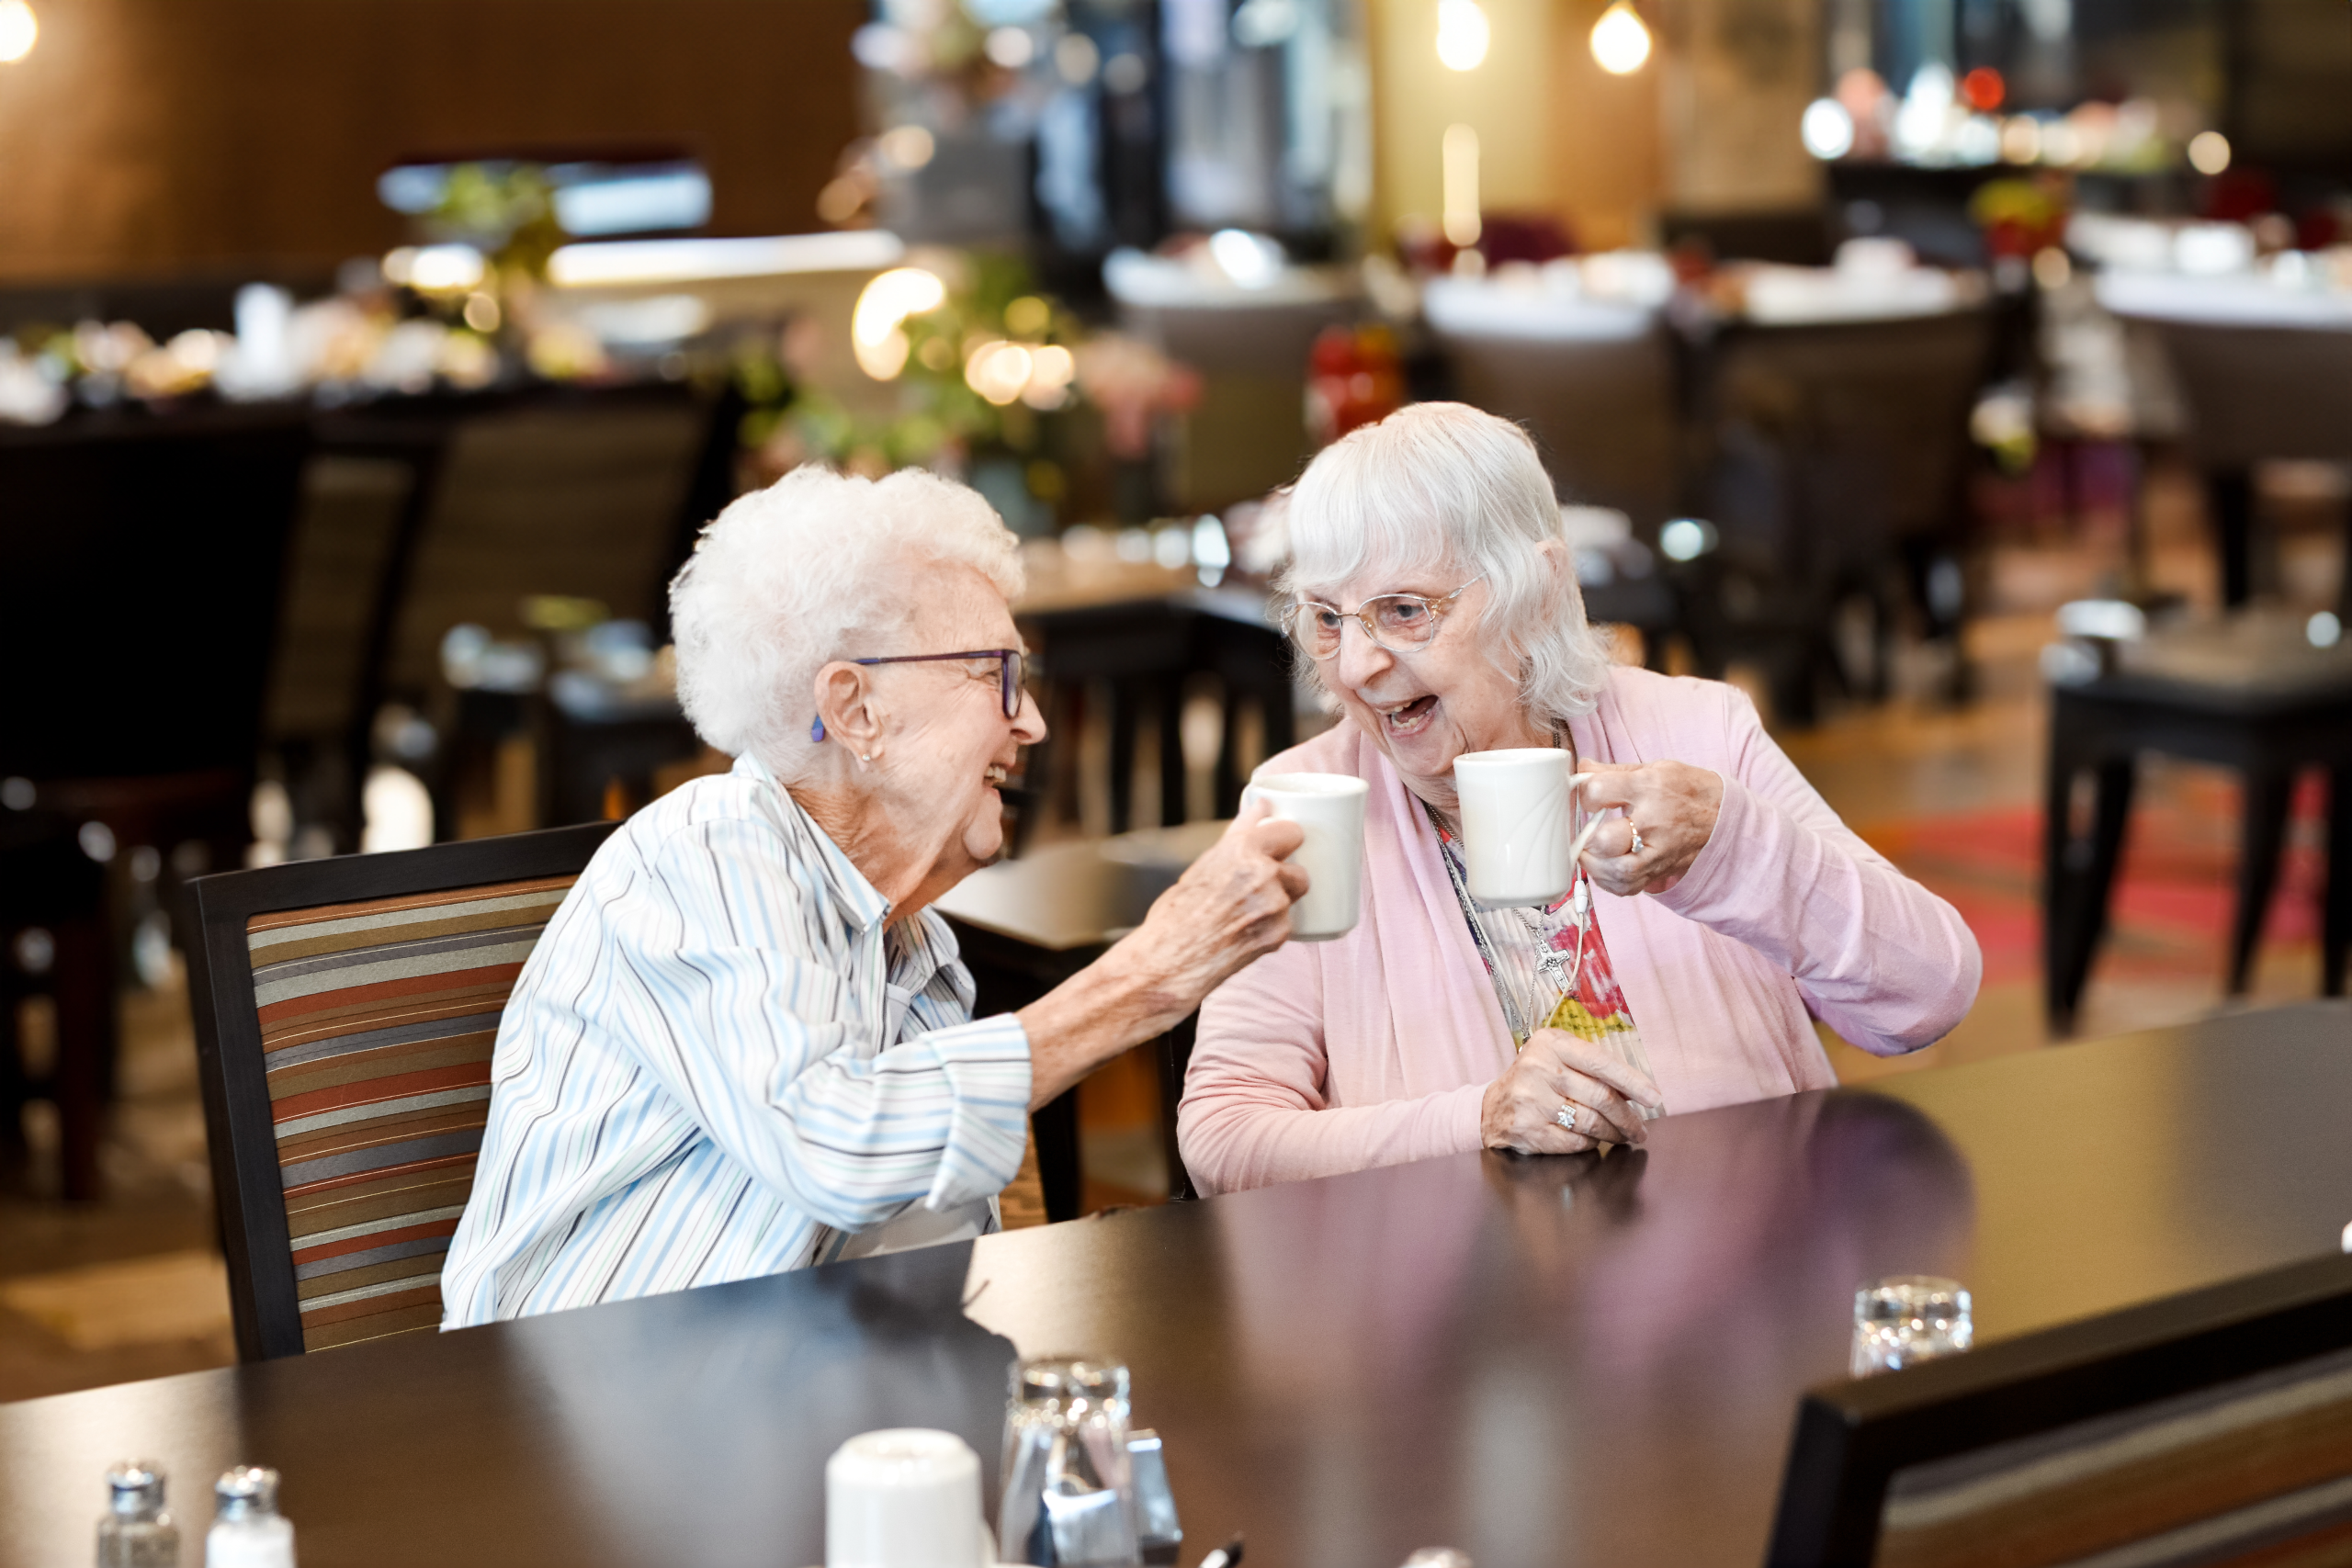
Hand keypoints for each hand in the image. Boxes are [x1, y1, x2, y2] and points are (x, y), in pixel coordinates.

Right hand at [1018, 803, 1306, 1106]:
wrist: (1169, 961)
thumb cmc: (1178, 912)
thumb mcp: (1205, 864)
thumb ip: (1239, 835)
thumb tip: (1262, 805)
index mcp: (1243, 849)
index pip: (1293, 832)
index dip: (1286, 842)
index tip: (1281, 848)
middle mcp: (1263, 874)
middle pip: (1299, 869)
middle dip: (1284, 878)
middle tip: (1255, 890)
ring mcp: (1274, 906)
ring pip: (1293, 898)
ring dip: (1278, 903)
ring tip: (1244, 914)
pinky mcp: (1279, 933)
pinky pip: (1286, 923)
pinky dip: (1271, 928)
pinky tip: (1244, 933)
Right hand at [1480, 1028, 1662, 1154]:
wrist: (1492, 1107)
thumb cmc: (1536, 1079)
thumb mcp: (1557, 1057)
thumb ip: (1592, 1065)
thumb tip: (1637, 1089)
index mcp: (1550, 1044)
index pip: (1601, 1062)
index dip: (1632, 1081)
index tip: (1654, 1097)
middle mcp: (1539, 1068)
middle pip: (1600, 1097)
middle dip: (1628, 1117)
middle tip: (1641, 1129)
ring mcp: (1532, 1100)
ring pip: (1590, 1122)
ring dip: (1614, 1133)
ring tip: (1624, 1136)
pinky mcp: (1529, 1129)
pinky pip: (1574, 1142)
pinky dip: (1590, 1143)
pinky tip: (1593, 1140)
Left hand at [1573, 760, 1722, 896]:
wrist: (1723, 814)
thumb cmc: (1686, 789)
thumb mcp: (1654, 769)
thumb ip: (1612, 771)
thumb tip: (1582, 768)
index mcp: (1648, 787)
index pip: (1599, 791)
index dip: (1584, 794)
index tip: (1589, 798)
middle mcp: (1654, 821)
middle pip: (1607, 839)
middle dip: (1588, 837)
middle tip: (1586, 833)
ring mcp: (1659, 850)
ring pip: (1618, 870)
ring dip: (1594, 865)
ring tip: (1590, 854)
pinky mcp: (1662, 870)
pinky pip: (1629, 887)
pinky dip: (1610, 883)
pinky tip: (1605, 869)